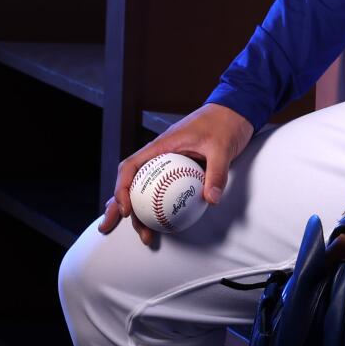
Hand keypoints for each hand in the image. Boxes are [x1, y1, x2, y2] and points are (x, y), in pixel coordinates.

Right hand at [99, 102, 255, 246]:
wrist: (236, 110)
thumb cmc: (225, 124)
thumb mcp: (222, 147)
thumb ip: (217, 173)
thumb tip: (211, 200)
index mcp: (162, 145)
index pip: (131, 166)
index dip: (122, 188)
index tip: (127, 210)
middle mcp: (160, 155)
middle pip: (131, 182)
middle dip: (117, 205)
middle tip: (108, 228)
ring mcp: (168, 162)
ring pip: (144, 188)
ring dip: (139, 211)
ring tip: (143, 235)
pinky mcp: (179, 169)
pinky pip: (163, 188)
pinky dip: (159, 206)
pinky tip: (162, 223)